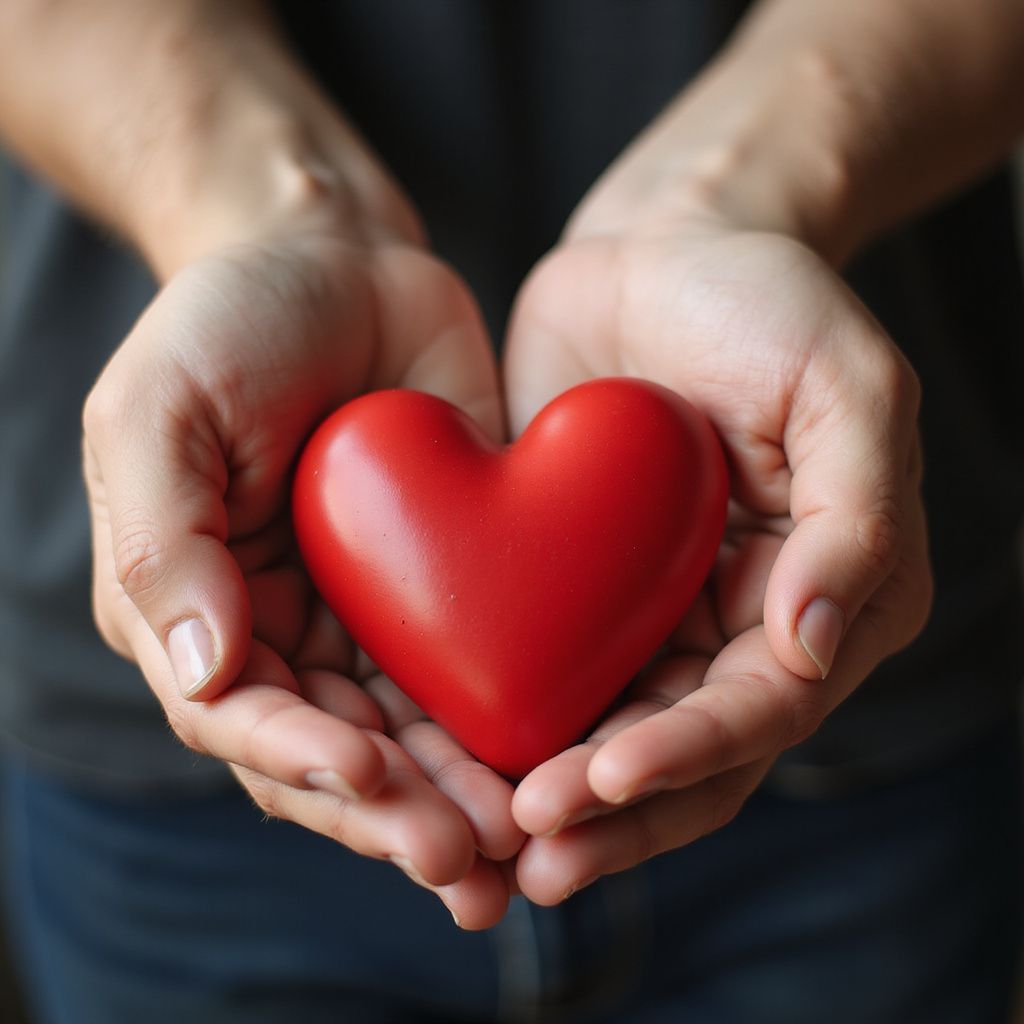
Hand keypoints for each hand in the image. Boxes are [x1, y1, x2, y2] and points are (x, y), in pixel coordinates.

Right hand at [84, 222, 522, 929]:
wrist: (336, 256)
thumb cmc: (230, 320)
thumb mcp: (161, 406)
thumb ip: (162, 539)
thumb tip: (198, 674)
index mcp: (204, 606)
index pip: (240, 718)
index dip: (300, 760)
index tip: (369, 779)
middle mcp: (289, 631)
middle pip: (338, 754)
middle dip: (399, 813)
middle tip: (468, 863)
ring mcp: (373, 613)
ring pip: (417, 736)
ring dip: (465, 798)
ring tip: (524, 849)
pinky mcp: (453, 581)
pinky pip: (482, 669)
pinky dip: (515, 725)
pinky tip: (563, 764)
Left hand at [503, 212, 931, 903]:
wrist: (662, 248)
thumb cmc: (765, 302)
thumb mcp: (846, 385)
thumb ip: (857, 516)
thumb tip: (814, 649)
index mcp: (822, 597)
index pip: (760, 710)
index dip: (688, 755)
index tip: (602, 776)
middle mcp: (735, 626)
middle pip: (682, 754)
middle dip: (609, 810)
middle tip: (531, 849)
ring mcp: (650, 613)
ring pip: (606, 735)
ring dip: (553, 799)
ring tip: (487, 841)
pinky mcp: (571, 585)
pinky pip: (539, 668)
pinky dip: (500, 722)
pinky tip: (442, 756)